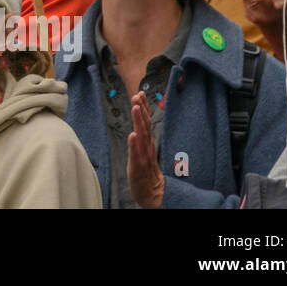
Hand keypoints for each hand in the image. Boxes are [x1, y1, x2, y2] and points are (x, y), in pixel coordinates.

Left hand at [127, 91, 164, 208]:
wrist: (153, 192)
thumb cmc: (146, 170)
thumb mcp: (143, 149)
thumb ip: (142, 134)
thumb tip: (140, 119)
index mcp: (147, 141)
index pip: (145, 121)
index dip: (143, 107)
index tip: (140, 93)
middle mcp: (147, 146)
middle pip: (144, 125)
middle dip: (141, 109)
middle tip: (137, 95)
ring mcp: (143, 156)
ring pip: (142, 136)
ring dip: (139, 122)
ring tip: (136, 108)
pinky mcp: (138, 166)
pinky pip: (136, 154)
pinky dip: (134, 145)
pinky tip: (133, 135)